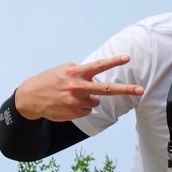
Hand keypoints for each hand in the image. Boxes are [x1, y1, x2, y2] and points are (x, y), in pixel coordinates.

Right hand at [15, 56, 142, 121]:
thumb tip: (96, 77)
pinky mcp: (75, 113)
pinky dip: (81, 107)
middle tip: (141, 90)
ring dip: (88, 98)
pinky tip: (68, 104)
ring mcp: (77, 101)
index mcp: (75, 72)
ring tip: (71, 95)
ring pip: (95, 101)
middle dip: (126, 90)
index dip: (113, 61)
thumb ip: (80, 72)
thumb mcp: (63, 70)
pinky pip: (87, 109)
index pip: (98, 66)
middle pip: (106, 89)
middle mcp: (78, 87)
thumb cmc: (50, 81)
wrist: (30, 98)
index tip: (127, 58)